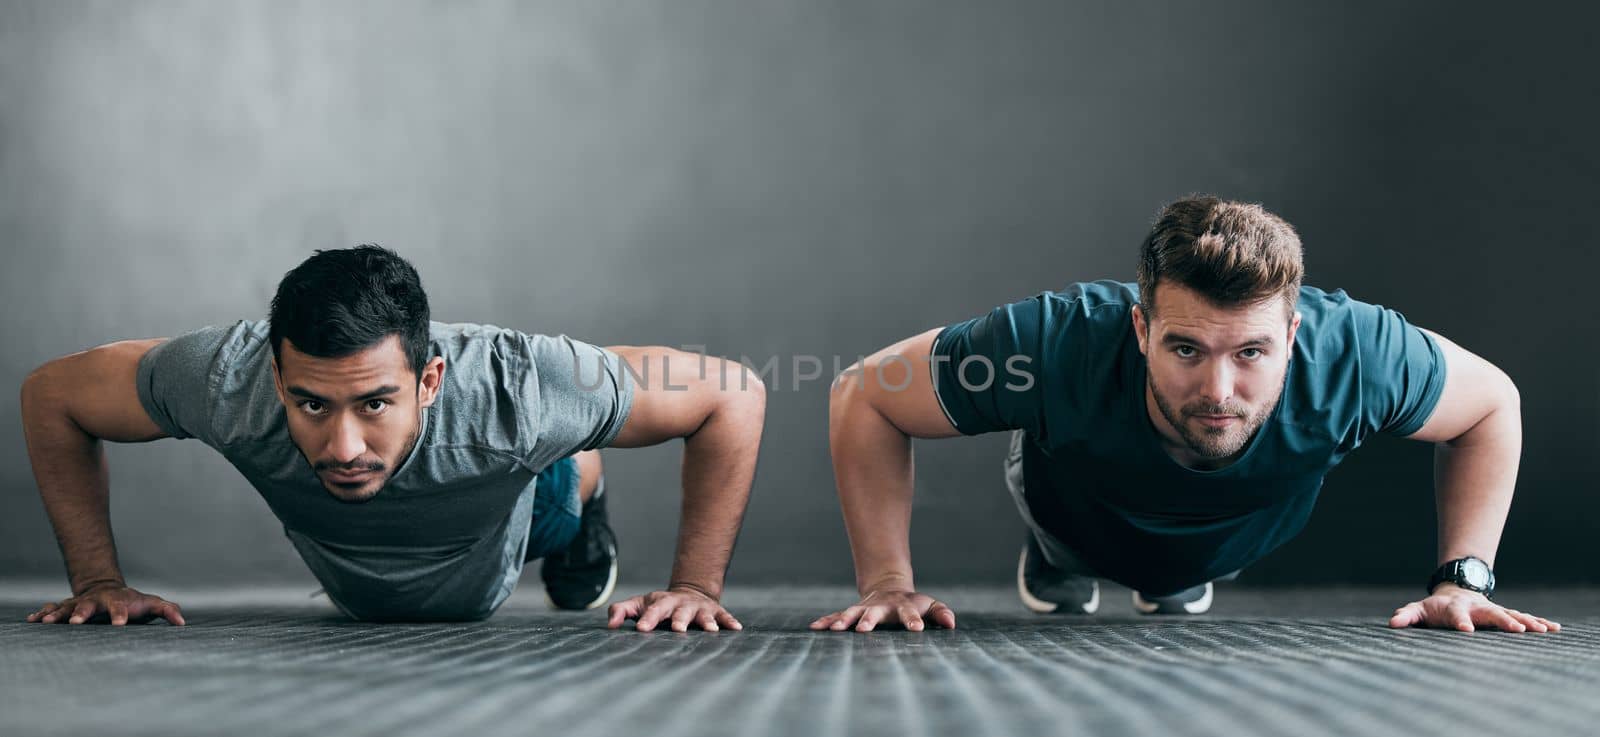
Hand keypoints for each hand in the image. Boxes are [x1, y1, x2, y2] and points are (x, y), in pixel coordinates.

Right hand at [25, 583, 185, 625]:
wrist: (108, 588)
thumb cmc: (134, 602)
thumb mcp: (152, 603)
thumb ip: (168, 611)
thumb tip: (183, 623)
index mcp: (118, 600)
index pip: (121, 607)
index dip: (121, 615)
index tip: (120, 625)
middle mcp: (97, 600)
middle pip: (89, 605)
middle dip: (83, 612)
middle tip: (76, 622)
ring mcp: (80, 602)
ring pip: (66, 607)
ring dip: (57, 614)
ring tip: (46, 622)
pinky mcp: (67, 607)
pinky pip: (53, 609)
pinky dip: (42, 614)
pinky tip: (32, 621)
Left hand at [607, 585, 742, 631]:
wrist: (688, 593)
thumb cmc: (657, 606)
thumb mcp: (638, 605)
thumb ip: (621, 611)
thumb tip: (610, 625)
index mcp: (661, 602)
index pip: (653, 610)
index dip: (648, 619)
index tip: (642, 630)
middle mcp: (681, 604)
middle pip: (679, 612)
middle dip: (679, 620)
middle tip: (678, 630)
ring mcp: (699, 607)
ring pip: (703, 614)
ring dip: (707, 622)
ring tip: (711, 630)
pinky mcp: (715, 611)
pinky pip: (724, 616)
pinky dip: (729, 621)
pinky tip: (736, 629)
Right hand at [809, 589, 955, 631]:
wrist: (888, 587)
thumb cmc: (913, 602)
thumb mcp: (929, 605)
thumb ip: (940, 613)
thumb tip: (951, 624)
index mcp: (901, 605)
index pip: (909, 612)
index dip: (913, 620)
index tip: (918, 629)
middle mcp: (880, 606)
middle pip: (874, 612)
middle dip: (868, 620)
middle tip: (864, 630)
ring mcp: (864, 608)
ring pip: (852, 613)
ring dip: (844, 620)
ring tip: (836, 629)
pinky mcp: (852, 612)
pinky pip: (836, 616)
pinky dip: (826, 621)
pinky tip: (815, 627)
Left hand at [1388, 584, 1558, 632]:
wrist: (1455, 591)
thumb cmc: (1434, 608)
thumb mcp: (1417, 610)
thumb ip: (1407, 616)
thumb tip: (1393, 623)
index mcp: (1454, 608)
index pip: (1456, 615)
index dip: (1460, 622)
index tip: (1466, 631)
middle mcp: (1477, 608)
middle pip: (1491, 613)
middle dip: (1504, 621)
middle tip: (1518, 630)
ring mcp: (1492, 610)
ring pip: (1511, 614)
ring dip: (1526, 621)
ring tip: (1542, 630)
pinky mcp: (1504, 613)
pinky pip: (1523, 617)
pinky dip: (1538, 621)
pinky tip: (1554, 628)